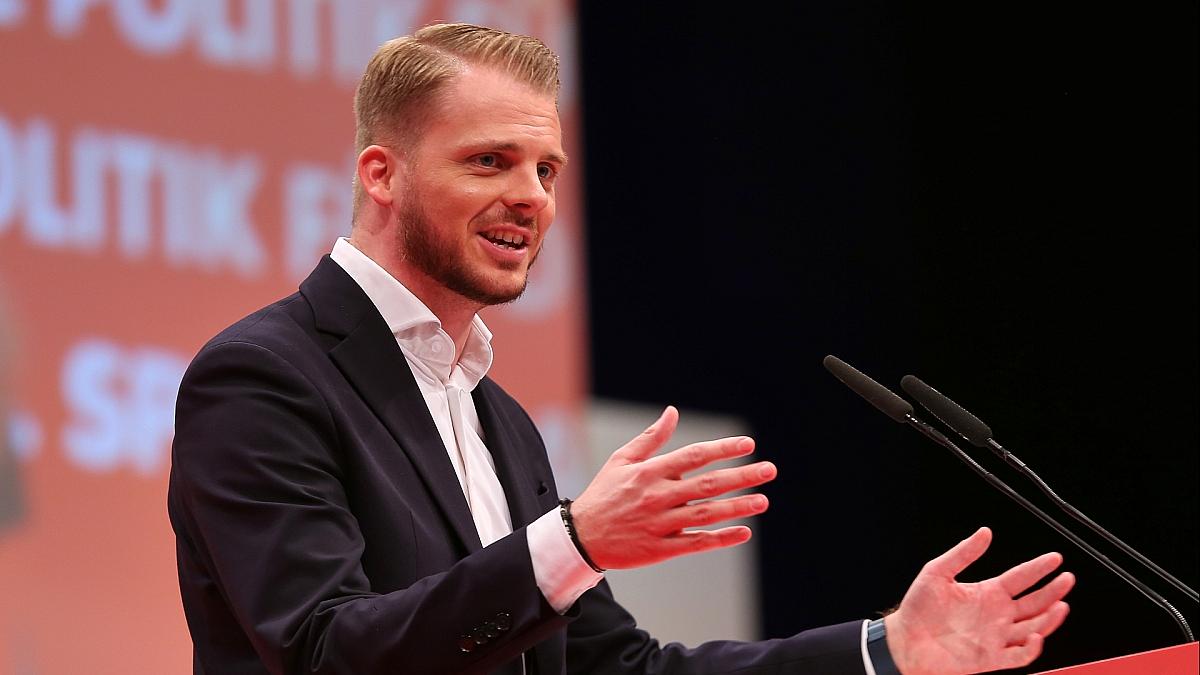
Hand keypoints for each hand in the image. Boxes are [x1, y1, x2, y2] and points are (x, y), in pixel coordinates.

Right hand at [570, 406, 775, 569]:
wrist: (581, 536)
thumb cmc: (604, 494)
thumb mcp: (622, 460)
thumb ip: (651, 438)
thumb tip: (672, 412)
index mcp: (650, 472)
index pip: (694, 456)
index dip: (723, 449)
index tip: (748, 444)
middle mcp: (658, 496)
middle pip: (707, 484)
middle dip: (741, 476)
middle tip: (769, 470)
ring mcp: (660, 524)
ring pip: (706, 514)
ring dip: (737, 507)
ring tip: (763, 500)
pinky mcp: (660, 548)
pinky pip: (696, 542)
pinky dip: (721, 538)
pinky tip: (743, 532)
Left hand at [885, 527, 1074, 674]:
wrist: (905, 640)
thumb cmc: (917, 607)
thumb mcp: (938, 572)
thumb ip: (963, 554)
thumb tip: (984, 532)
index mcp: (987, 593)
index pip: (1021, 578)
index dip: (1038, 568)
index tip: (1055, 558)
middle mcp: (997, 614)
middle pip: (1034, 602)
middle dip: (1053, 591)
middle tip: (1068, 579)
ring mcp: (997, 636)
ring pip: (1034, 628)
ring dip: (1050, 618)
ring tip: (1061, 605)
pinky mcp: (992, 658)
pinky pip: (1020, 655)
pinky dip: (1032, 648)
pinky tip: (1036, 635)